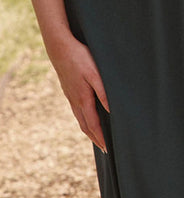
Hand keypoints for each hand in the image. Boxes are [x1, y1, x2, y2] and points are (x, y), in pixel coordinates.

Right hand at [49, 35, 108, 151]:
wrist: (60, 48)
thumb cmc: (80, 58)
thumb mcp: (95, 73)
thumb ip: (103, 92)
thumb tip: (110, 110)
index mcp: (83, 99)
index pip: (92, 124)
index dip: (100, 137)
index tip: (107, 148)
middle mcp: (75, 101)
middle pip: (85, 125)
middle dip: (95, 138)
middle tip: (104, 149)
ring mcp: (70, 96)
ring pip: (80, 119)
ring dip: (89, 130)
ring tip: (97, 137)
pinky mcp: (69, 90)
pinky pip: (77, 110)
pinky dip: (83, 119)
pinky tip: (86, 116)